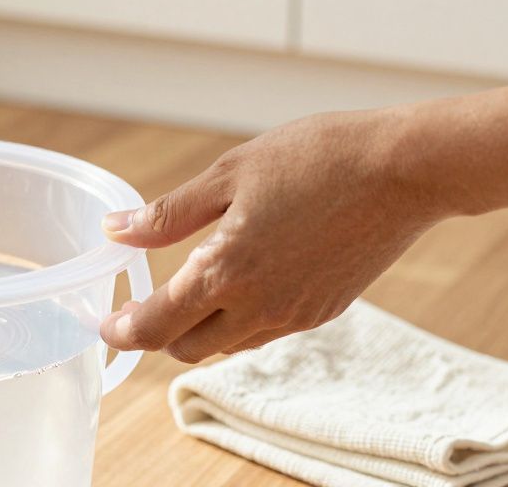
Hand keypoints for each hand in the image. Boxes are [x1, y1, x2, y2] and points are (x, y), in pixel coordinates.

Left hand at [97, 108, 446, 362]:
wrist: (401, 171)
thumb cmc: (313, 159)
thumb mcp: (226, 175)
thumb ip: (167, 215)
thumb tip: (115, 231)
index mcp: (224, 274)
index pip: (156, 327)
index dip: (123, 332)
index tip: (106, 326)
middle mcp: (257, 308)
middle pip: (187, 348)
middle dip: (158, 333)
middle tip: (143, 303)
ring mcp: (293, 315)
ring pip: (227, 346)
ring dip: (199, 331)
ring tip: (188, 291)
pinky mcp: (322, 312)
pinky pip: (264, 333)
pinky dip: (239, 322)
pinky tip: (239, 285)